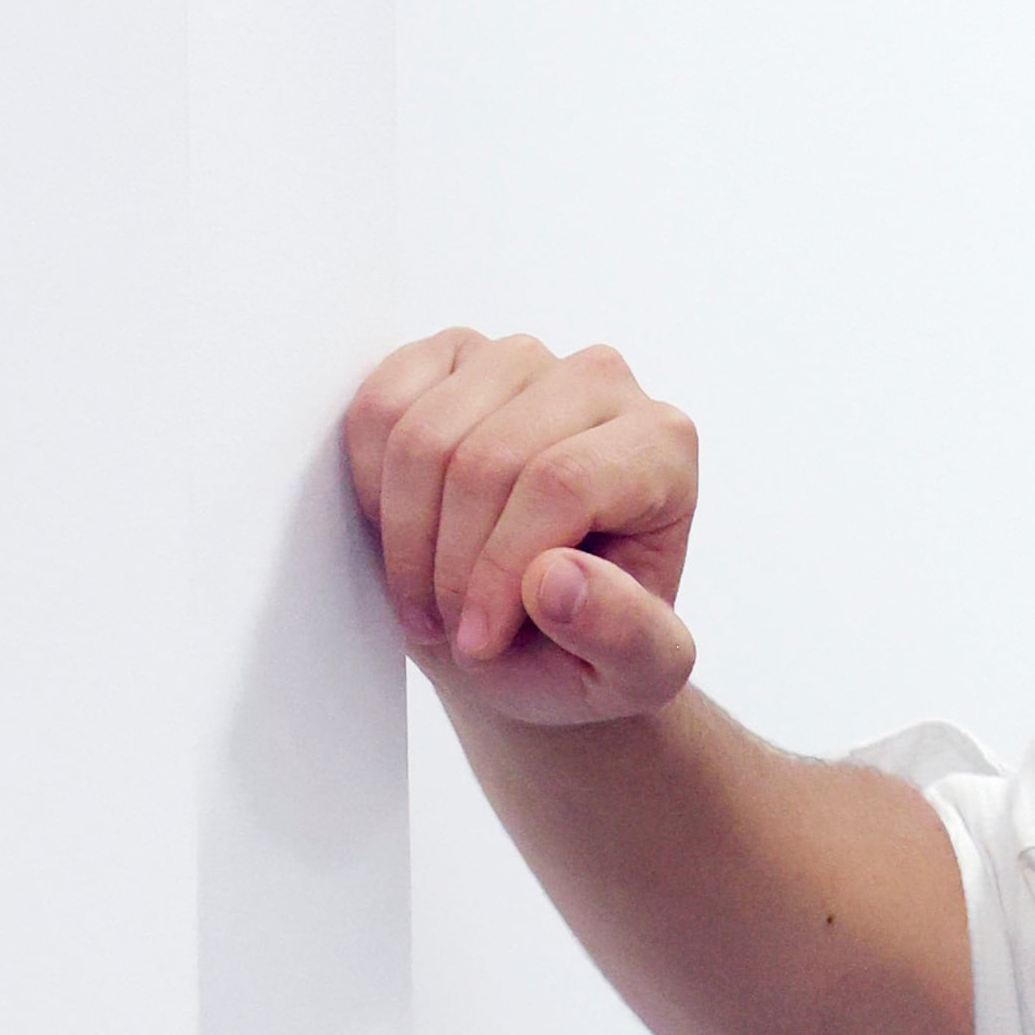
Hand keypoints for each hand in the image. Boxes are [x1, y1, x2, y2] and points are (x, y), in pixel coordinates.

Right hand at [341, 328, 699, 727]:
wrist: (533, 633)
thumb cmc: (590, 646)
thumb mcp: (636, 677)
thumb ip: (626, 637)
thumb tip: (558, 579)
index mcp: (662, 445)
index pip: (560, 483)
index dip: (499, 570)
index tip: (479, 641)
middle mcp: (600, 381)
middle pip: (486, 460)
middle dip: (450, 566)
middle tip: (453, 632)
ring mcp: (520, 360)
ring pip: (424, 436)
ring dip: (406, 538)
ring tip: (429, 601)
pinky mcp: (451, 357)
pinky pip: (379, 408)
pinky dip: (372, 488)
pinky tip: (402, 534)